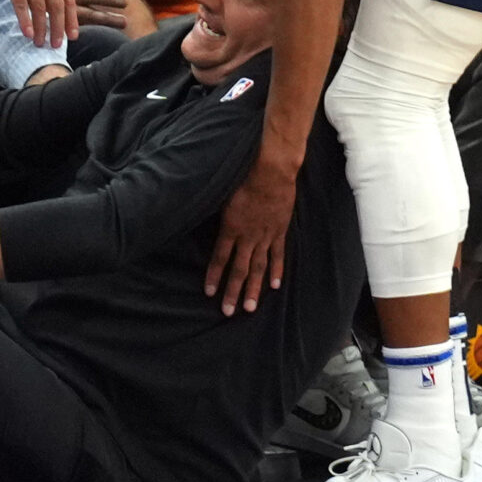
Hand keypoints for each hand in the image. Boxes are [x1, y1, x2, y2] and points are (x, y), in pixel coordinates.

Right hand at [0, 0, 76, 47]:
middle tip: (56, 45)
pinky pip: (21, 2)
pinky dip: (25, 19)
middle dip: (58, 27)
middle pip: (56, 4)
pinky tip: (28, 33)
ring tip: (40, 43)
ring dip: (42, 27)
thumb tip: (53, 9)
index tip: (72, 36)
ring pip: (40, 5)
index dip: (71, 19)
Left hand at [205, 151, 297, 313]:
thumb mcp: (223, 194)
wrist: (272, 169)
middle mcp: (248, 236)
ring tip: (250, 307)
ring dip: (254, 288)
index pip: (219, 258)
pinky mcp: (279, 230)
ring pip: (259, 267)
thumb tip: (202, 220)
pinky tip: (274, 285)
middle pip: (239, 269)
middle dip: (233, 292)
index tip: (209, 293)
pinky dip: (276, 270)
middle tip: (228, 312)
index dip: (214, 276)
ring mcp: (265, 235)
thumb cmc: (243, 175)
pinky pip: (278, 255)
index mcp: (231, 227)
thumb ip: (217, 214)